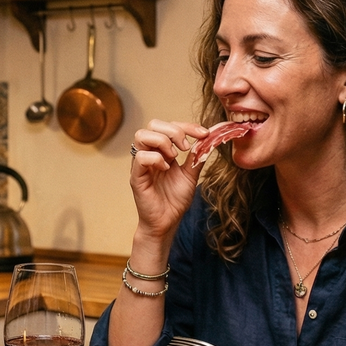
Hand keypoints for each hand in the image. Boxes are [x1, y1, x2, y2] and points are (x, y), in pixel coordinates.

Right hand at [130, 119, 210, 240]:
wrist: (167, 221)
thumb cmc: (175, 200)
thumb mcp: (191, 175)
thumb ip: (196, 157)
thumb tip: (208, 140)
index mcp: (161, 150)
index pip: (169, 126)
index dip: (187, 126)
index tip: (204, 134)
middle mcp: (149, 153)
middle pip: (153, 124)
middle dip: (174, 131)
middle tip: (185, 147)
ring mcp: (141, 164)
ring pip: (142, 135)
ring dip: (162, 142)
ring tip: (173, 157)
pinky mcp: (136, 176)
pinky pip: (141, 157)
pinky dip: (156, 159)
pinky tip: (166, 169)